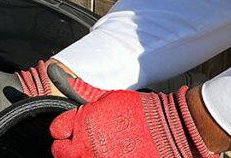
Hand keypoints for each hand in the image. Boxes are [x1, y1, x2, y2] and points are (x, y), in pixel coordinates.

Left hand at [47, 70, 220, 157]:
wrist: (173, 130)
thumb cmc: (144, 111)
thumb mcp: (112, 97)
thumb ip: (86, 94)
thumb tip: (66, 80)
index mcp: (85, 123)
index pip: (56, 130)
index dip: (62, 128)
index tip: (68, 129)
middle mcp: (88, 146)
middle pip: (60, 152)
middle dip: (66, 146)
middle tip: (78, 143)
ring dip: (81, 156)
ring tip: (96, 149)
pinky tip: (111, 154)